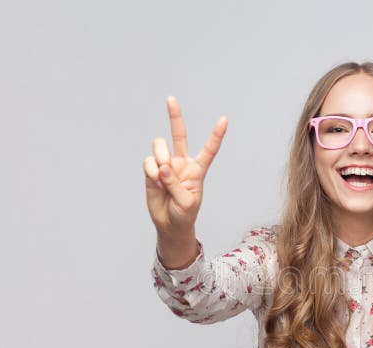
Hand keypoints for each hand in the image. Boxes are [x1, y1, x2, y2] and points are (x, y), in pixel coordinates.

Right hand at [143, 96, 227, 234]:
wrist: (169, 223)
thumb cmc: (184, 213)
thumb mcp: (187, 203)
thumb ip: (176, 185)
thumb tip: (163, 168)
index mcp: (198, 169)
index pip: (209, 149)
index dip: (216, 135)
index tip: (225, 119)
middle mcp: (181, 162)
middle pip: (178, 134)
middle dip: (174, 116)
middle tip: (171, 99)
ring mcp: (166, 164)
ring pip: (160, 146)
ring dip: (161, 158)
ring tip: (163, 176)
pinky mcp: (151, 170)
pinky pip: (148, 162)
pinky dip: (151, 172)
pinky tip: (156, 183)